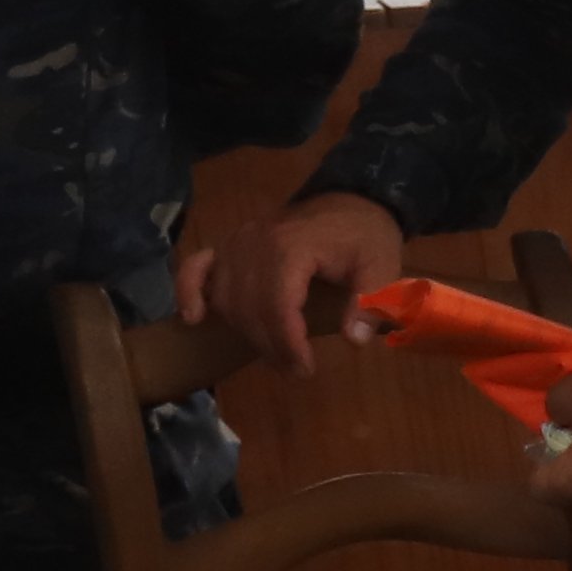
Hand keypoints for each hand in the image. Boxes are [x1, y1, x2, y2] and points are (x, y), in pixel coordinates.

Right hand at [185, 188, 406, 376]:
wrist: (350, 201)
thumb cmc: (365, 235)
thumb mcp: (382, 265)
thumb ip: (370, 301)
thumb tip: (354, 340)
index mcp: (291, 247)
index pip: (277, 306)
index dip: (287, 344)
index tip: (305, 369)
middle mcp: (254, 243)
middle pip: (248, 307)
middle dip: (269, 345)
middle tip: (295, 369)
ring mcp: (235, 242)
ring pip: (224, 297)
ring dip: (243, 331)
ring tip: (274, 354)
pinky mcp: (227, 245)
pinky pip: (195, 268)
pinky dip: (188, 292)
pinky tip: (193, 319)